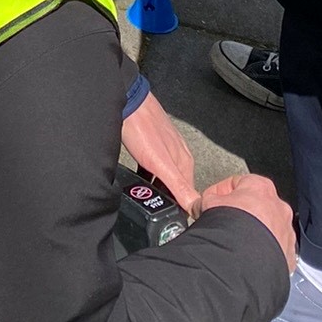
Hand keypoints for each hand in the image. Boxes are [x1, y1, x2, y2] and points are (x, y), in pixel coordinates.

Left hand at [121, 90, 200, 217]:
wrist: (126, 101)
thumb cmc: (142, 129)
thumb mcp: (160, 163)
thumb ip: (178, 185)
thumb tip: (196, 207)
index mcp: (184, 162)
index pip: (189, 195)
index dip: (180, 210)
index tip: (168, 220)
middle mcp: (178, 155)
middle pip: (176, 186)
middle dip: (167, 199)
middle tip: (153, 211)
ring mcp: (165, 147)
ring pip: (164, 176)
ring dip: (156, 187)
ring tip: (144, 198)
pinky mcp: (152, 142)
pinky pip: (153, 165)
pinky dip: (148, 175)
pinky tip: (138, 179)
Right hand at [198, 171, 296, 269]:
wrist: (244, 260)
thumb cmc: (230, 226)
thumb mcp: (208, 203)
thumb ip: (207, 199)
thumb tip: (201, 205)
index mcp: (261, 186)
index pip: (237, 182)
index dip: (220, 192)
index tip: (211, 203)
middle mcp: (279, 206)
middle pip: (255, 206)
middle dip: (240, 213)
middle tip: (223, 223)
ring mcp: (286, 231)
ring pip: (268, 228)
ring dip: (254, 233)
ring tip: (236, 243)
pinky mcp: (289, 254)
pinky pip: (275, 249)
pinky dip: (264, 251)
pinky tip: (249, 256)